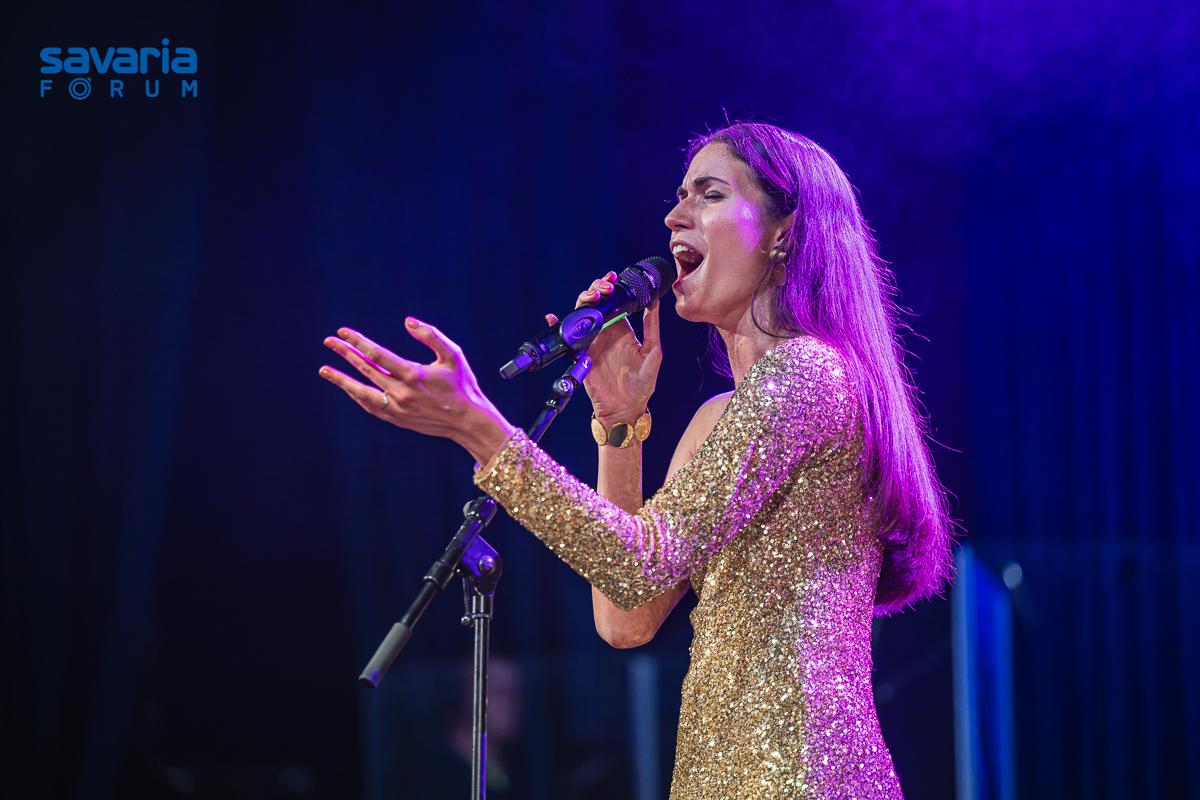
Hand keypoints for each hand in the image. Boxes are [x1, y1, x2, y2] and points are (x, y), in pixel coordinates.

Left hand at [319, 318, 514, 463]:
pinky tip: (348, 387)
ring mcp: (397, 408)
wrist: (468, 420)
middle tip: (329, 341)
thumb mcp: (453, 355)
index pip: (376, 354)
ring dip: (341, 380)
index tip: (343, 332)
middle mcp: (401, 392)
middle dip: (344, 354)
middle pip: (365, 369)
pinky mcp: (397, 419)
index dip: (358, 341)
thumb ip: (431, 335)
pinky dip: (356, 395)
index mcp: (413, 374)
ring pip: (361, 392)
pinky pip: (370, 406)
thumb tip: (407, 321)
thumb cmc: (462, 385)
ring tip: (324, 370)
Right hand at [545, 271, 662, 423]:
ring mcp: (591, 341)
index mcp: (622, 329)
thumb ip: (652, 326)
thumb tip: (654, 301)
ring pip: (582, 314)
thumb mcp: (653, 352)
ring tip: (591, 296)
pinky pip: (567, 337)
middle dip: (596, 290)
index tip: (613, 279)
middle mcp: (605, 332)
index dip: (611, 288)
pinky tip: (554, 317)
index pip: (613, 302)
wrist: (625, 408)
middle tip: (604, 288)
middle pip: (596, 304)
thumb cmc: (643, 383)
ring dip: (583, 301)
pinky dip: (558, 325)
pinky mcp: (580, 353)